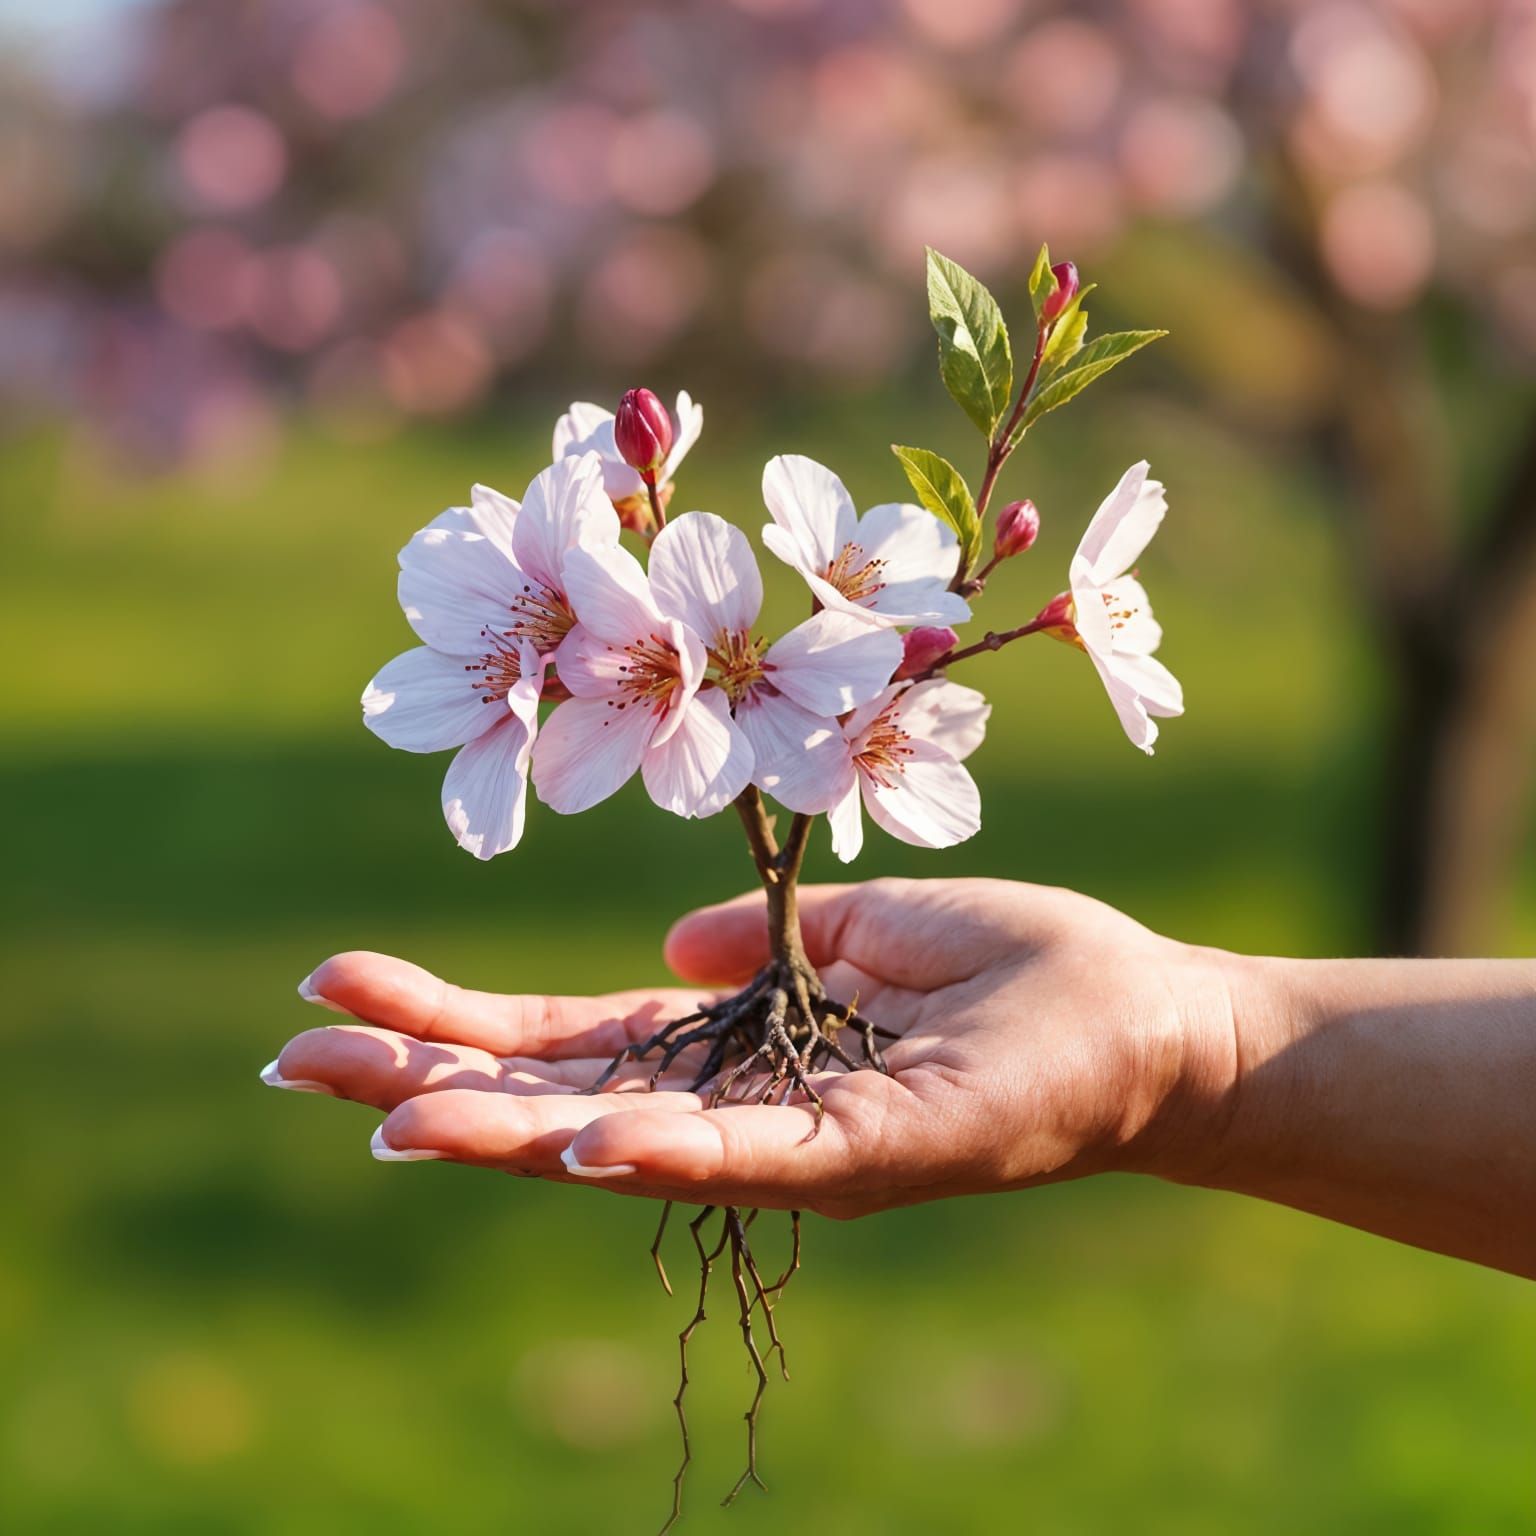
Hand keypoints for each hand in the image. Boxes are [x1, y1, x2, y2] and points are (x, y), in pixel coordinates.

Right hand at [266, 878, 1241, 1216]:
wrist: (1157, 1023)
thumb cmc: (1023, 970)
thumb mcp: (870, 928)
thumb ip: (763, 941)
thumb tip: (668, 946)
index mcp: (737, 1045)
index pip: (571, 1041)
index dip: (462, 1024)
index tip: (345, 991)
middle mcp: (748, 1106)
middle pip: (565, 1099)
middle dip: (435, 1081)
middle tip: (301, 1058)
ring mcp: (806, 1143)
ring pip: (633, 1144)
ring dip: (512, 1131)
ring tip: (390, 1114)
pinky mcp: (881, 1154)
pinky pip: (759, 1160)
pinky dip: (670, 1152)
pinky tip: (579, 1139)